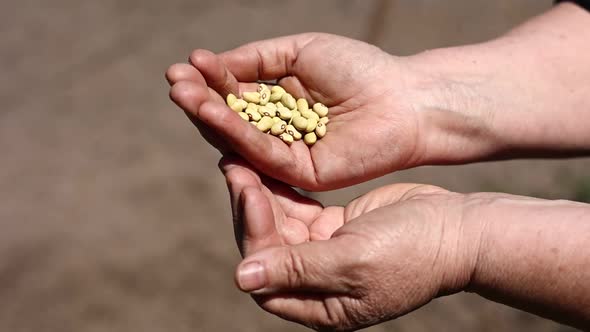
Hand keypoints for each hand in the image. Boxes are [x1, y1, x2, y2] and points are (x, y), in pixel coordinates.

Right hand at [168, 33, 445, 190]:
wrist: (403, 98)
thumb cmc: (359, 69)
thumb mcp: (300, 52)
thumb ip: (257, 59)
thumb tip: (211, 63)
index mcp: (279, 101)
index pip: (235, 93)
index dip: (210, 80)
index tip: (185, 65)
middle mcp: (278, 130)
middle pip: (230, 119)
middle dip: (201, 100)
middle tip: (174, 82)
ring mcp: (287, 153)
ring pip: (239, 138)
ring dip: (210, 116)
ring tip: (183, 94)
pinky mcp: (299, 173)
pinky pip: (261, 152)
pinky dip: (235, 132)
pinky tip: (212, 112)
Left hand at [220, 157, 477, 330]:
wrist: (456, 230)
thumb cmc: (413, 252)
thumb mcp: (354, 262)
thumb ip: (298, 269)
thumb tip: (241, 279)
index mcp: (321, 306)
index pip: (268, 276)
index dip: (253, 235)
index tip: (250, 192)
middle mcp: (316, 283)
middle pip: (267, 248)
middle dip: (249, 209)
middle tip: (234, 167)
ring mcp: (324, 254)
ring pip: (278, 225)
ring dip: (260, 195)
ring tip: (240, 160)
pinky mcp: (333, 228)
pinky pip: (297, 210)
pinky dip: (281, 190)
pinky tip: (266, 166)